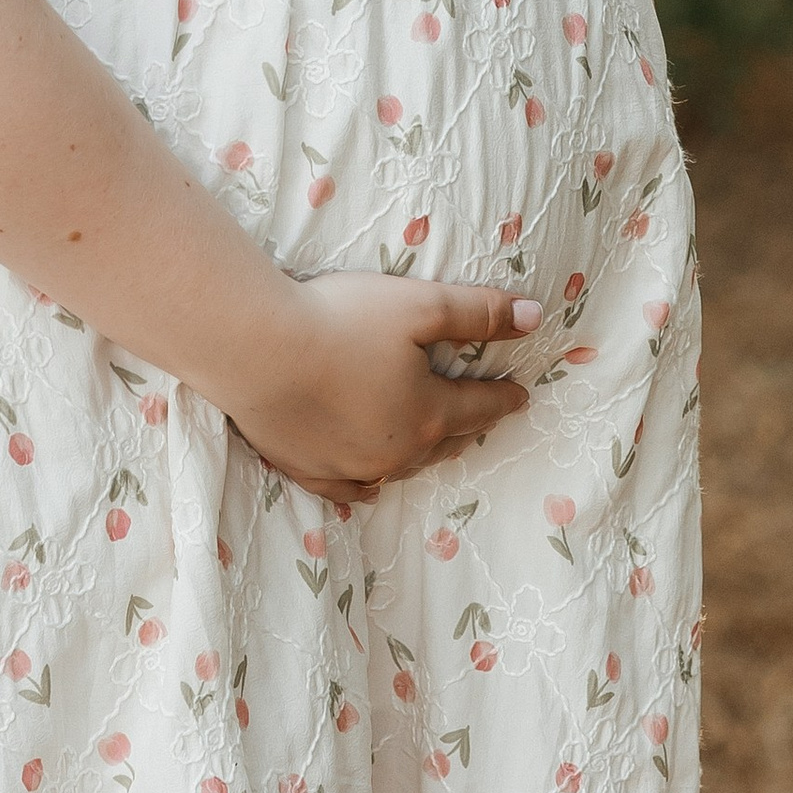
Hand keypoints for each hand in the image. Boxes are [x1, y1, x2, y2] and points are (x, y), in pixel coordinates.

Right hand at [211, 273, 539, 502]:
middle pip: (442, 440)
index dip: (503, 398)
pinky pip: (348, 488)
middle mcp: (394, 451)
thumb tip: (536, 316)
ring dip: (421, 454)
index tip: (521, 396)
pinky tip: (371, 484)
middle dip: (465, 427)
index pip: (478, 406)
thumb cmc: (341, 320)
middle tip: (478, 417)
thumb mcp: (420, 305)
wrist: (256, 349)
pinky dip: (366, 484)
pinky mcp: (307, 468)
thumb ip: (478, 313)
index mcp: (427, 414)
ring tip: (432, 443)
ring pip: (399, 466)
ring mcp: (348, 467)